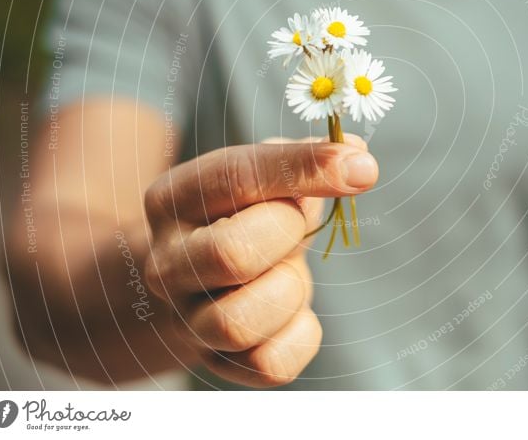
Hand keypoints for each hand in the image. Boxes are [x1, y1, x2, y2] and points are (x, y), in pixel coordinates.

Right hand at [143, 136, 376, 386]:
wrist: (199, 279)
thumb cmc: (240, 216)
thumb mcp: (257, 176)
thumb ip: (302, 161)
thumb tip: (358, 160)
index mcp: (173, 199)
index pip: (236, 177)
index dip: (305, 168)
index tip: (361, 167)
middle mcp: (166, 263)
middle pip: (232, 254)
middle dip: (287, 234)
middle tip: (294, 224)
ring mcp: (186, 320)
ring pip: (238, 323)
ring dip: (289, 291)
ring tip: (288, 272)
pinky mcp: (218, 364)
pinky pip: (270, 366)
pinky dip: (301, 336)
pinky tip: (297, 311)